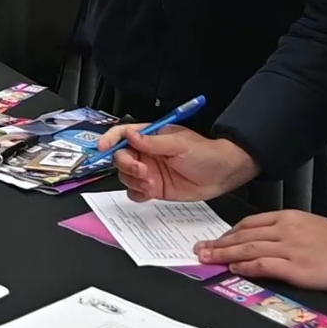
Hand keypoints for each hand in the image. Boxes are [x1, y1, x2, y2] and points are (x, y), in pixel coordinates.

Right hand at [99, 123, 258, 201]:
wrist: (223, 174)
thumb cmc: (205, 152)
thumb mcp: (179, 143)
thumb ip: (153, 142)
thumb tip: (131, 135)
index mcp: (149, 136)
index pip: (122, 134)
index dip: (110, 140)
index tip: (103, 148)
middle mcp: (146, 154)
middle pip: (120, 158)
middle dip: (126, 165)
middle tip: (142, 171)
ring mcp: (149, 171)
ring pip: (125, 176)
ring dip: (134, 181)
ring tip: (151, 182)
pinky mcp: (154, 188)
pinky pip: (135, 192)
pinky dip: (137, 193)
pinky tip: (150, 191)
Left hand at [196, 210, 326, 291]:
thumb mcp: (310, 227)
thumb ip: (287, 231)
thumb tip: (265, 241)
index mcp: (289, 217)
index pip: (249, 222)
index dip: (229, 232)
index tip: (216, 239)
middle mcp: (285, 230)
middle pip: (243, 235)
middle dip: (219, 243)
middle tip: (200, 249)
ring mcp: (290, 248)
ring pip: (247, 249)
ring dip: (224, 254)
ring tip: (208, 259)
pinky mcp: (297, 267)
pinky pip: (264, 265)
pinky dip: (246, 266)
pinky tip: (234, 268)